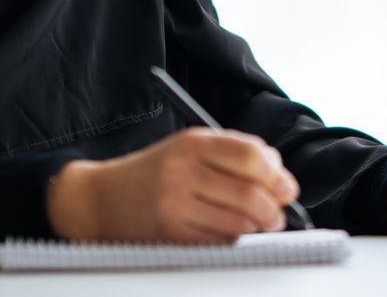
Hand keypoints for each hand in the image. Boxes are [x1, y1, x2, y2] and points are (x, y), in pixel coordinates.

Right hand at [46, 128, 299, 242]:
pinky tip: (230, 235)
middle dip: (274, 209)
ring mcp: (175, 207)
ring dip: (257, 229)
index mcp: (192, 143)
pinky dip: (233, 242)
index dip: (276, 173)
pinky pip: (218, 244)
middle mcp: (182, 173)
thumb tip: (283, 180)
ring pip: (238, 224)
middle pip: (249, 193)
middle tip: (278, 214)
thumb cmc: (155, 172)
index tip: (286, 186)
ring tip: (258, 225)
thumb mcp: (190, 148)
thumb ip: (235, 155)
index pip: (250, 155)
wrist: (100, 199)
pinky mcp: (170, 237)